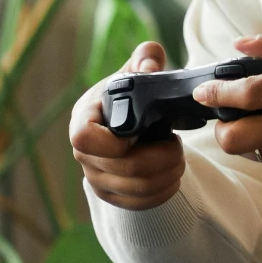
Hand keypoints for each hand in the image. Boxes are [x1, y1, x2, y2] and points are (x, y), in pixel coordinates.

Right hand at [68, 42, 185, 210]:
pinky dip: (165, 191)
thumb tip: (150, 67)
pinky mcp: (113, 195)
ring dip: (169, 173)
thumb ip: (145, 59)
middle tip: (177, 144)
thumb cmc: (129, 93)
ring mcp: (97, 178)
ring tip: (178, 156)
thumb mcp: (136, 70)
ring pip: (139, 189)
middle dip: (163, 157)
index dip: (117, 139)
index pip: (85, 138)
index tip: (143, 129)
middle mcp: (84, 155)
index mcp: (83, 121)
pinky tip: (173, 174)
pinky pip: (141, 204)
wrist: (125, 119)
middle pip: (126, 168)